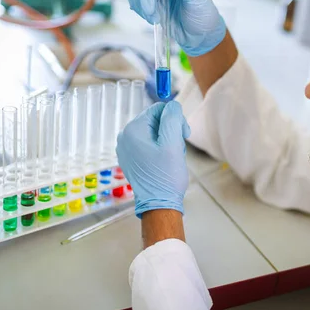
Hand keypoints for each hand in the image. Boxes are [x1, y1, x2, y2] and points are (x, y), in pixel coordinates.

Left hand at [116, 101, 190, 217]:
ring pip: (153, 133)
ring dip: (166, 141)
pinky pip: (148, 145)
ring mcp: (126, 149)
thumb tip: (172, 105)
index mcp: (133, 130)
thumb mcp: (173, 142)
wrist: (159, 204)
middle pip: (155, 120)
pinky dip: (159, 150)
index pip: (158, 109)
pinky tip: (164, 162)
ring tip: (171, 157)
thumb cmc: (166, 175)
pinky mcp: (131, 159)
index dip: (174, 118)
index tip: (184, 134)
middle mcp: (125, 137)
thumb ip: (172, 118)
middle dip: (170, 131)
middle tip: (177, 148)